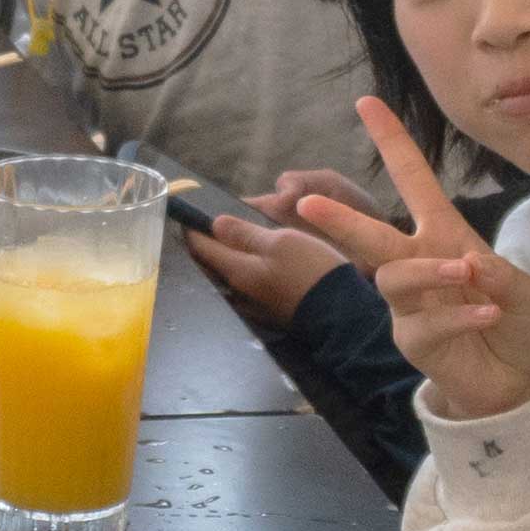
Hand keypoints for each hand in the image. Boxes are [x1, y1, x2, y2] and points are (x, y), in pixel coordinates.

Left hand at [180, 203, 348, 330]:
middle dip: (205, 244)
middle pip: (211, 264)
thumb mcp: (281, 242)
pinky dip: (241, 272)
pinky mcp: (266, 313)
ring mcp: (250, 306)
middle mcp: (236, 292)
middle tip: (206, 225)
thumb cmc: (311, 271)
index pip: (201, 247)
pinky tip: (250, 263)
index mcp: (236, 271)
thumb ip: (246, 233)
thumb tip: (215, 224)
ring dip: (223, 259)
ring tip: (228, 241)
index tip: (188, 214)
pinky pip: (243, 287)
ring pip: (227, 277)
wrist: (341, 315)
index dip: (192, 228)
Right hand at [281, 99, 529, 418]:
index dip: (391, 142)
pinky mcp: (415, 342)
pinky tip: (488, 314)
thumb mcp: (520, 288)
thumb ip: (497, 273)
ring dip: (429, 271)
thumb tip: (467, 264)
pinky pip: (425, 324)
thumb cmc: (514, 321)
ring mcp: (411, 306)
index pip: (413, 181)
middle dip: (340, 218)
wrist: (516, 380)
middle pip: (373, 235)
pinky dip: (460, 316)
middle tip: (307, 201)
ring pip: (395, 278)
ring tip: (464, 273)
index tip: (367, 102)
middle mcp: (419, 264)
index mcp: (444, 235)